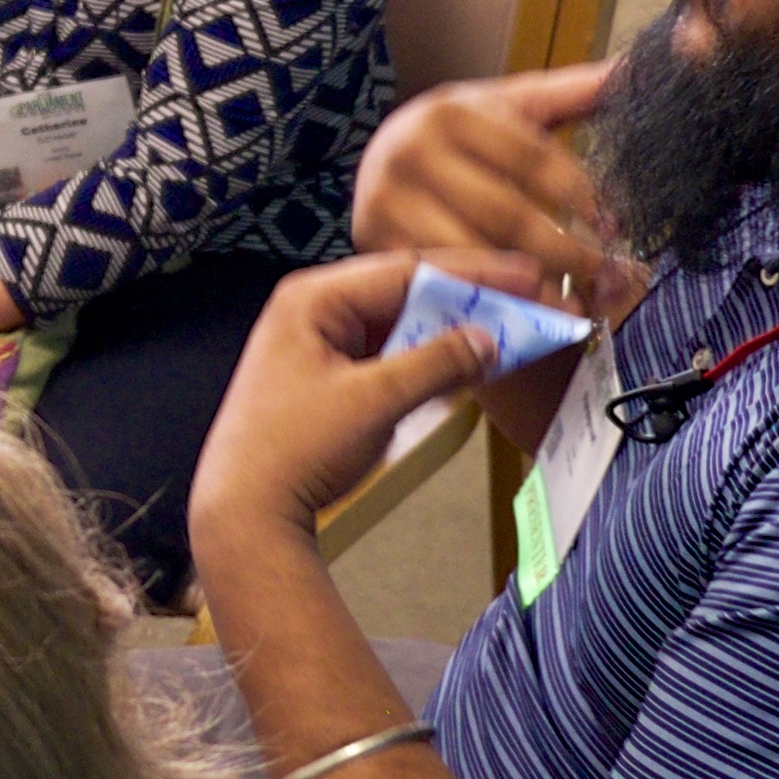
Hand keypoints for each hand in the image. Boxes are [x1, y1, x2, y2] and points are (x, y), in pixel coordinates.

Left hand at [184, 252, 532, 550]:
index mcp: (313, 298)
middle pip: (407, 292)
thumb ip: (436, 363)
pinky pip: (391, 354)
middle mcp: (315, 310)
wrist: (246, 509)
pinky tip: (471, 361)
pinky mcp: (332, 377)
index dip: (474, 272)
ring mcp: (322, 343)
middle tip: (531, 302)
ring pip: (403, 324)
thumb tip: (489, 339)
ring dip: (453, 330)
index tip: (527, 276)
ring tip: (513, 329)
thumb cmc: (294, 448)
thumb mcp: (374, 400)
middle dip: (469, 301)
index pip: (407, 269)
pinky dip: (430, 358)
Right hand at [348, 63, 633, 313]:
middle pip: (507, 213)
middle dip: (566, 252)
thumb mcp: (510, 105)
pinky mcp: (375, 245)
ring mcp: (386, 202)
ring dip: (531, 287)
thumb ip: (571, 92)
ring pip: (475, 254)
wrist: (379, 162)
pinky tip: (525, 312)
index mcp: (450, 111)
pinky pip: (443, 281)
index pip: (533, 158)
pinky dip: (488, 300)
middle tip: (609, 277)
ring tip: (577, 305)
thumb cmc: (459, 136)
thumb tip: (637, 65)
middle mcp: (410, 152)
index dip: (583, 195)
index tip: (618, 228)